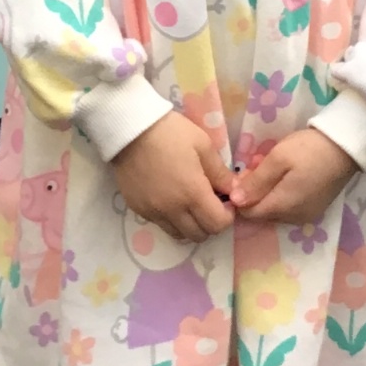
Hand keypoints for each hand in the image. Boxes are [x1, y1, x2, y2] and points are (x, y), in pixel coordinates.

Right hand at [111, 111, 234, 242]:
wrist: (130, 130)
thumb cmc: (171, 133)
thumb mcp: (202, 145)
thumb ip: (220, 173)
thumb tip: (235, 190)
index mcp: (192, 193)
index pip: (218, 224)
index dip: (227, 216)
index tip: (226, 202)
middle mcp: (173, 209)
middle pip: (199, 235)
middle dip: (210, 223)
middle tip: (210, 203)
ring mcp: (153, 212)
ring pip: (179, 234)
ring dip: (190, 224)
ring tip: (189, 203)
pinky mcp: (138, 209)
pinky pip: (160, 224)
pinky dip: (171, 218)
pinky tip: (170, 198)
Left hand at [228, 128, 359, 225]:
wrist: (347, 146)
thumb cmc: (310, 149)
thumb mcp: (278, 158)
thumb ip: (256, 181)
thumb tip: (234, 201)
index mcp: (283, 207)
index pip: (249, 213)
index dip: (241, 195)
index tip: (245, 172)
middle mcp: (294, 218)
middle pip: (262, 212)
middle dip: (256, 190)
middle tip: (259, 163)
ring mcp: (307, 215)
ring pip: (276, 209)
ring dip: (269, 190)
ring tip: (275, 166)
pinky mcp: (316, 209)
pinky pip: (290, 206)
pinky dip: (283, 193)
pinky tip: (289, 174)